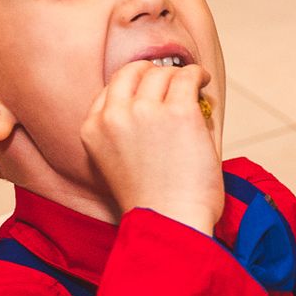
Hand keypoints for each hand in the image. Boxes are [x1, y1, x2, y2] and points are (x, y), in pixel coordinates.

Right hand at [81, 59, 222, 233]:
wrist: (170, 222)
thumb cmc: (154, 204)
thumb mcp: (116, 163)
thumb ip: (124, 134)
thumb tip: (154, 105)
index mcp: (93, 129)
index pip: (109, 89)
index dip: (132, 84)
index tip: (148, 88)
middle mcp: (114, 116)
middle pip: (133, 73)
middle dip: (153, 73)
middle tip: (172, 80)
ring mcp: (145, 111)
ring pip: (161, 74)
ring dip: (178, 75)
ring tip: (193, 81)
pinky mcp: (178, 112)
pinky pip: (187, 77)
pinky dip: (196, 74)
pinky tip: (202, 80)